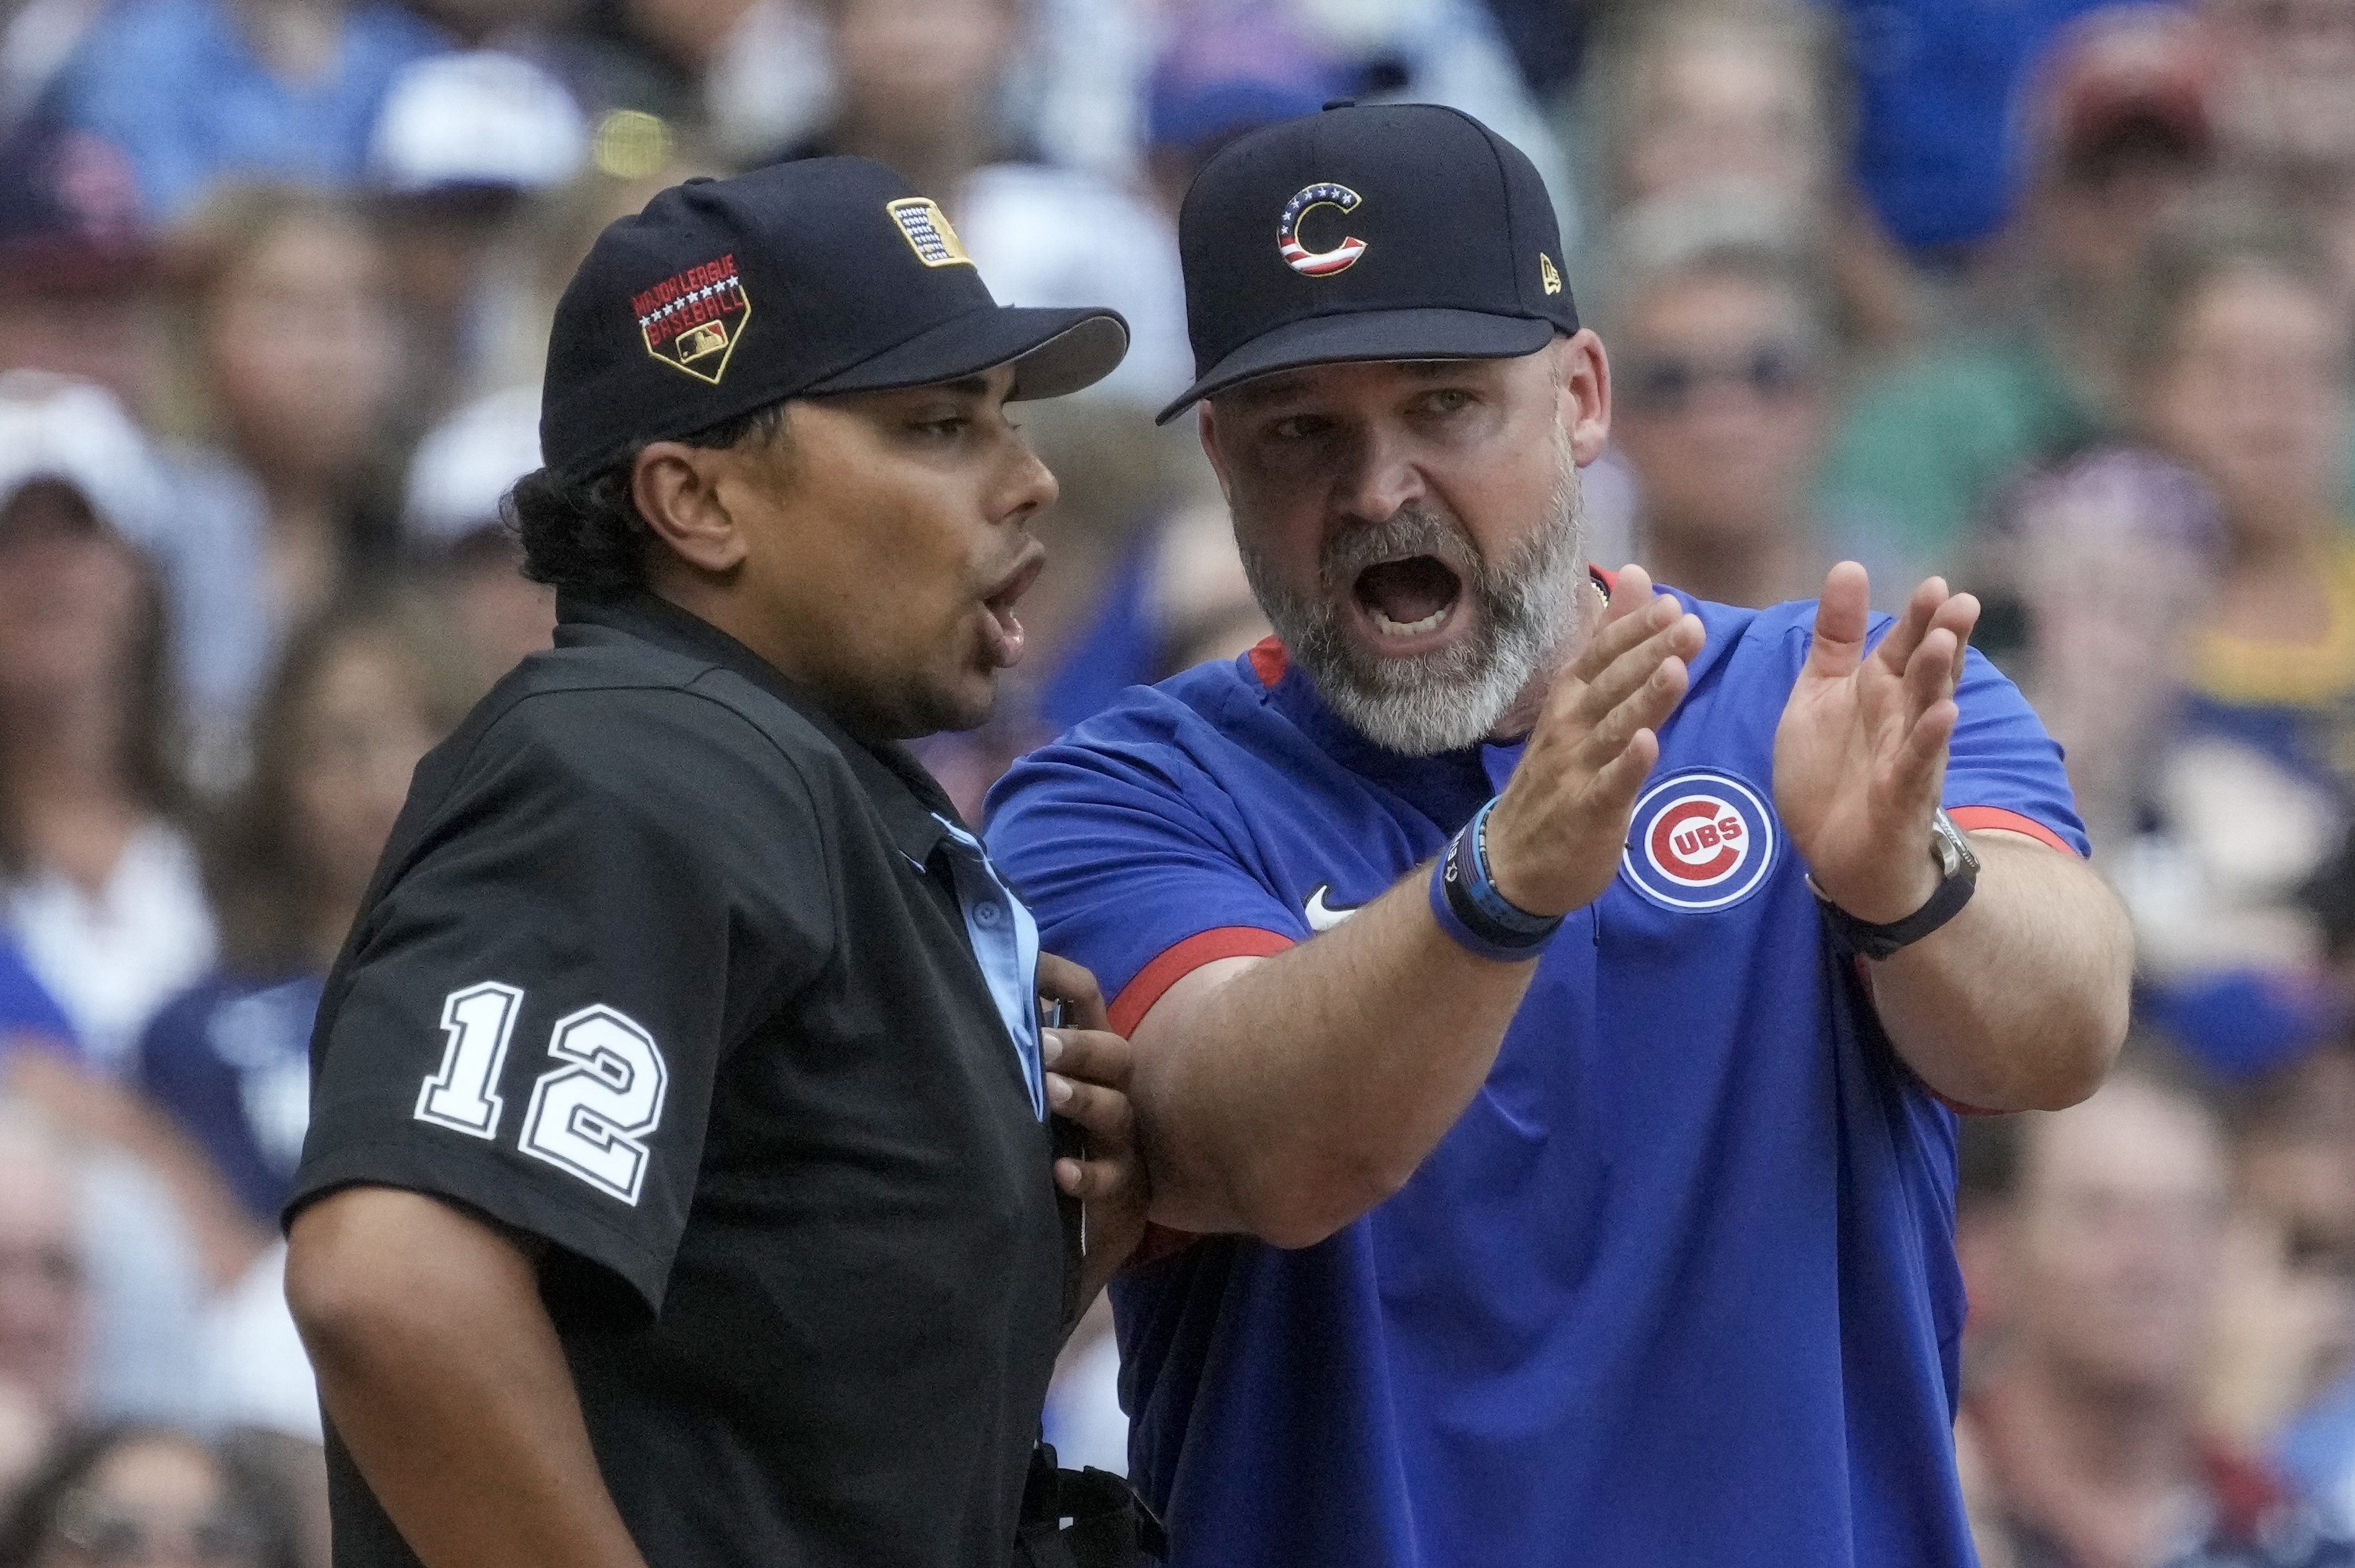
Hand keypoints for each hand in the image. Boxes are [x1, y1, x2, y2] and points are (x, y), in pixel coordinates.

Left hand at [1036, 953, 1147, 1273]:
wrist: (1073, 1237)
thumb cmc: (1041, 1151)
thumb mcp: (1024, 1094)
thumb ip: (1009, 1052)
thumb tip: (966, 993)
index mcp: (1086, 1061)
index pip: (1086, 1002)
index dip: (1063, 980)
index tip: (1029, 968)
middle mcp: (1111, 1094)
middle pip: (1114, 1054)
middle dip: (1081, 1045)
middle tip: (1045, 1043)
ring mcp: (1120, 1145)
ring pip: (1117, 1110)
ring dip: (1083, 1098)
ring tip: (1049, 1092)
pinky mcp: (1123, 1194)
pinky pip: (1113, 1180)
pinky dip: (1087, 1174)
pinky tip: (1060, 1170)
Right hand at [1482, 565, 1705, 915]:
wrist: (1512, 860)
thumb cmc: (1557, 775)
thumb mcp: (1578, 703)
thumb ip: (1610, 641)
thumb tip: (1637, 576)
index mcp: (1570, 698)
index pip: (1602, 655)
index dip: (1634, 630)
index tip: (1671, 605)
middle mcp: (1569, 726)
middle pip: (1611, 684)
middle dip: (1649, 653)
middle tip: (1689, 625)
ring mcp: (1575, 769)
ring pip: (1612, 728)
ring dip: (1643, 699)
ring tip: (1675, 670)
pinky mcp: (1585, 811)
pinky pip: (1608, 785)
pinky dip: (1625, 765)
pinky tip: (1646, 745)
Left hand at [1774, 564, 1977, 923]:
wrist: (1837, 852)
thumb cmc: (1832, 769)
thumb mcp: (1820, 694)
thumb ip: (1835, 637)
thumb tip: (1850, 567)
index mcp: (1880, 688)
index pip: (1904, 644)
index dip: (1919, 616)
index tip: (1934, 583)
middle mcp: (1903, 715)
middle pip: (1926, 671)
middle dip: (1942, 637)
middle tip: (1957, 602)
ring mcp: (1907, 754)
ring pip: (1928, 710)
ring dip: (1938, 678)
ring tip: (1945, 642)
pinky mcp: (1902, 794)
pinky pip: (1918, 763)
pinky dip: (1929, 740)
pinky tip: (1943, 715)